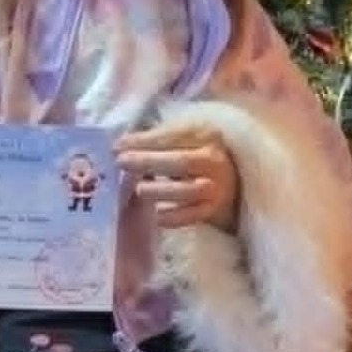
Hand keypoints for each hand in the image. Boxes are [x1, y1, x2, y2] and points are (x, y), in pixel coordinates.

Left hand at [117, 125, 239, 231]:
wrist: (233, 180)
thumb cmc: (198, 153)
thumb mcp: (185, 137)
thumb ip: (157, 138)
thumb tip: (120, 144)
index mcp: (206, 135)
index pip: (173, 136)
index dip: (144, 140)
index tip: (118, 145)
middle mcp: (214, 160)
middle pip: (180, 161)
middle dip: (148, 162)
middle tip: (121, 163)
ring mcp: (216, 187)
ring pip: (187, 190)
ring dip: (158, 190)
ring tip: (138, 189)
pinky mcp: (212, 210)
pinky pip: (190, 216)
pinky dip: (170, 216)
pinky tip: (153, 213)